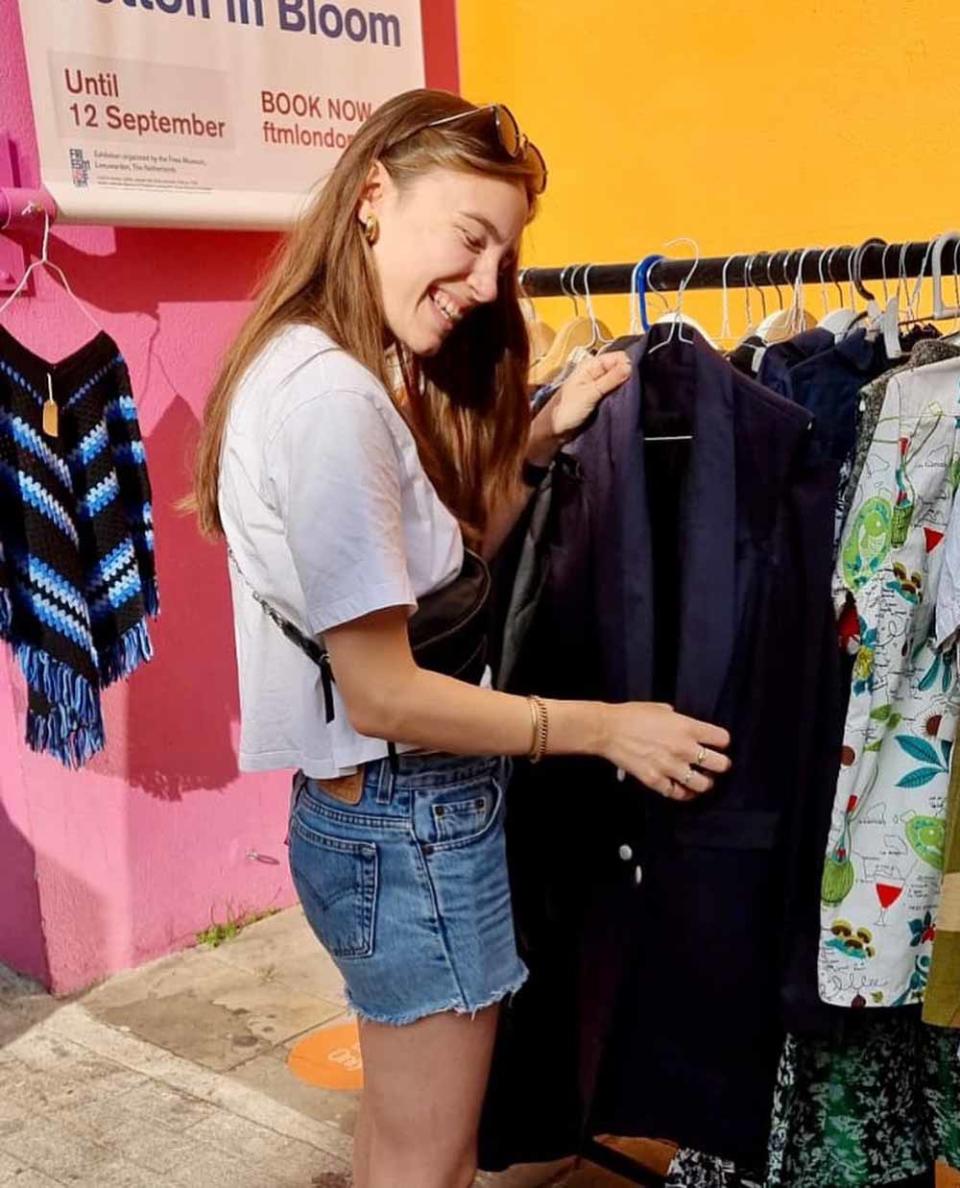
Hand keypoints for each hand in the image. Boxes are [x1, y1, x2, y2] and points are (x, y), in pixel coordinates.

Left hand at [528, 351, 631, 463]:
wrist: (556, 430)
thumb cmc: (566, 410)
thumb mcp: (590, 393)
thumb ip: (610, 379)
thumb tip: (630, 366)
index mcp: (591, 365)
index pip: (618, 356)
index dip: (628, 364)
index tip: (634, 377)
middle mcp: (596, 372)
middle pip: (620, 367)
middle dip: (628, 376)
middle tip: (634, 389)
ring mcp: (599, 385)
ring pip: (619, 380)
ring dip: (625, 387)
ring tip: (631, 396)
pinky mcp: (601, 397)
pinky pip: (616, 392)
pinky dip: (621, 395)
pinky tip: (626, 401)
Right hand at [601, 702, 731, 800]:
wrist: (608, 730)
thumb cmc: (632, 715)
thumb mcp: (661, 708)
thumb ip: (678, 718)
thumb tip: (683, 724)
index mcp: (687, 727)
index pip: (722, 739)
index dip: (722, 742)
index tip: (717, 744)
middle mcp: (684, 748)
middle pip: (720, 764)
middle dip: (720, 765)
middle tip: (715, 765)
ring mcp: (670, 767)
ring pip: (703, 784)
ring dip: (705, 783)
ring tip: (701, 780)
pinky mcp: (655, 780)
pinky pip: (678, 794)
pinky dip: (683, 793)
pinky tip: (684, 790)